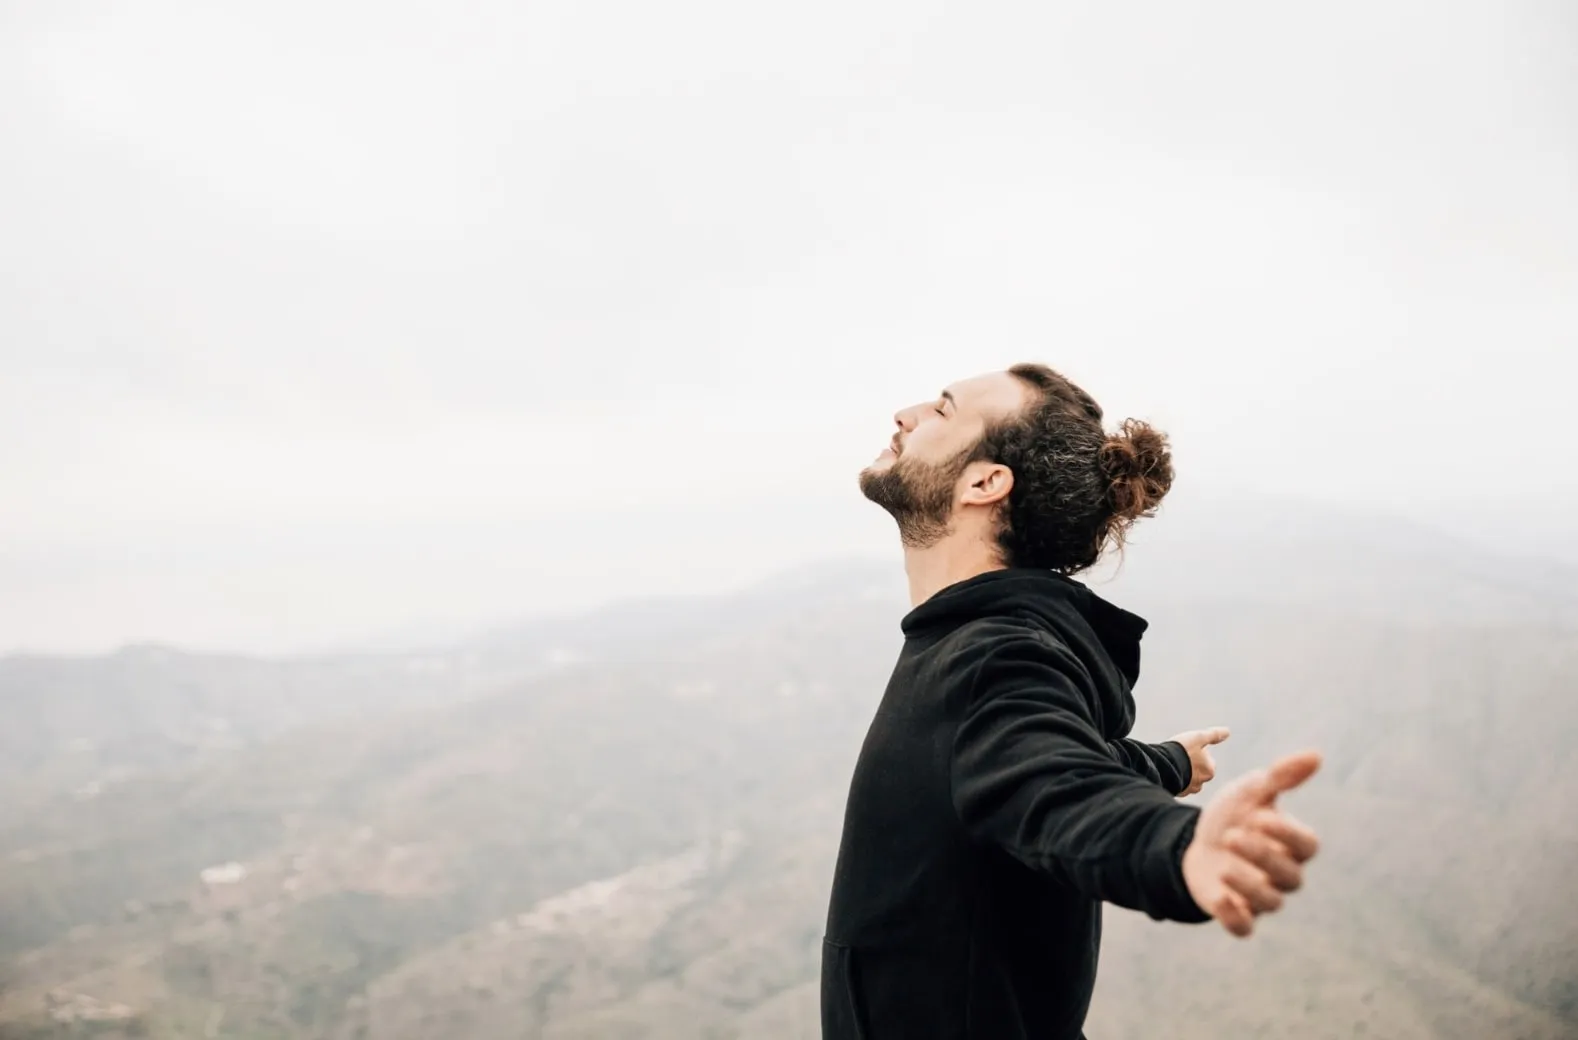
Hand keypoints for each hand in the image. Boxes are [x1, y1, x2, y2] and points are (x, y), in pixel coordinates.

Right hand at [1169, 726, 1230, 795]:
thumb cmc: (1182, 750)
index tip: (1188, 748)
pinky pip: (1178, 785)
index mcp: (1210, 770)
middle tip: (1180, 755)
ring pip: (1188, 779)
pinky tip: (1168, 772)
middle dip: (1191, 764)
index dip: (1198, 752)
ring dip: (1183, 772)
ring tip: (1172, 763)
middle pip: (1198, 771)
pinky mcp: (1177, 793)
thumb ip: (1214, 735)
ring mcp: (1188, 789)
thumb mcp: (1199, 737)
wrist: (1161, 765)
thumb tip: (1227, 731)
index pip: (1208, 760)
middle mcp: (1201, 783)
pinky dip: (1175, 779)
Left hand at [1181, 749, 1320, 937]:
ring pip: (1271, 903)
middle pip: (1291, 877)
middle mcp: (1281, 873)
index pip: (1306, 846)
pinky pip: (1245, 927)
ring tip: (1223, 865)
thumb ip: (1281, 776)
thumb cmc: (1235, 815)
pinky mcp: (1236, 911)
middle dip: (1263, 857)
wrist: (1196, 840)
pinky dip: (1235, 918)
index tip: (1261, 816)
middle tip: (1232, 836)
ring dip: (1249, 886)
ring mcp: (1260, 895)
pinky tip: (1220, 897)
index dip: (1288, 833)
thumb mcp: (1252, 791)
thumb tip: (1316, 755)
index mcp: (1290, 844)